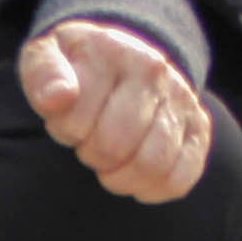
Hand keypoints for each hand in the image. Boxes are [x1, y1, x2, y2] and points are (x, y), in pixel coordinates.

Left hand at [22, 19, 211, 203]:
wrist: (122, 54)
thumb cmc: (76, 66)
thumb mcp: (45, 55)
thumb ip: (43, 73)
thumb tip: (57, 99)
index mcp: (114, 51)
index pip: (77, 121)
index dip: (63, 131)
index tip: (66, 119)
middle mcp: (155, 72)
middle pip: (115, 145)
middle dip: (91, 154)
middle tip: (88, 143)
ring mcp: (182, 99)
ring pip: (152, 165)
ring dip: (120, 177)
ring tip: (110, 162)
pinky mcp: (198, 127)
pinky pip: (180, 178)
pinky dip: (152, 189)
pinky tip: (134, 178)